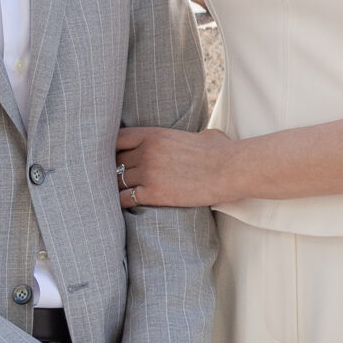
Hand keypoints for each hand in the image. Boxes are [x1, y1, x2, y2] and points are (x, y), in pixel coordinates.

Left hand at [116, 125, 240, 208]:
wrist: (230, 169)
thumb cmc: (222, 151)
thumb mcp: (202, 135)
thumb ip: (191, 136)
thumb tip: (203, 139)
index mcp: (154, 134)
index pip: (117, 138)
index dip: (112, 149)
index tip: (113, 158)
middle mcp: (146, 151)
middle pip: (114, 161)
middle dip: (112, 171)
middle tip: (112, 180)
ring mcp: (148, 172)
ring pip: (116, 181)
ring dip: (114, 188)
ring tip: (112, 196)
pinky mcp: (154, 193)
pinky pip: (123, 198)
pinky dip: (118, 203)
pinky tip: (119, 207)